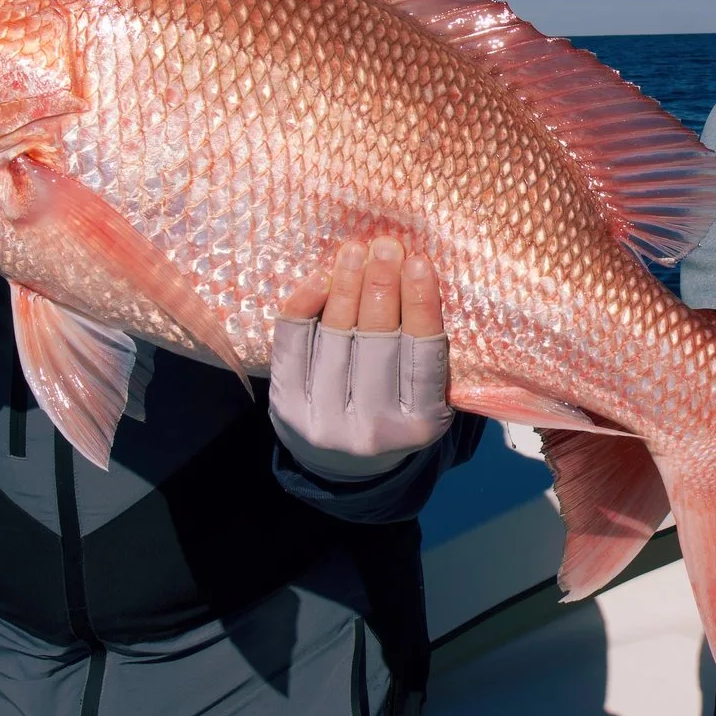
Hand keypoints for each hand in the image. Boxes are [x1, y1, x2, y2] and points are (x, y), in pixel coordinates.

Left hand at [269, 236, 451, 479]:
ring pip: (336, 340)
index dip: (420, 306)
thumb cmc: (394, 417)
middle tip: (386, 245)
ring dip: (346, 288)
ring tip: (355, 251)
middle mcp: (371, 427)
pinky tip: (319, 279)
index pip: (422, 356)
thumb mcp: (426, 401)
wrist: (342, 469)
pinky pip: (293, 348)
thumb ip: (428, 355)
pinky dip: (304, 309)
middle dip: (382, 287)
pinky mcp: (287, 408)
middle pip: (376, 342)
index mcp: (419, 424)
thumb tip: (421, 279)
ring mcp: (325, 419)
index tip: (419, 263)